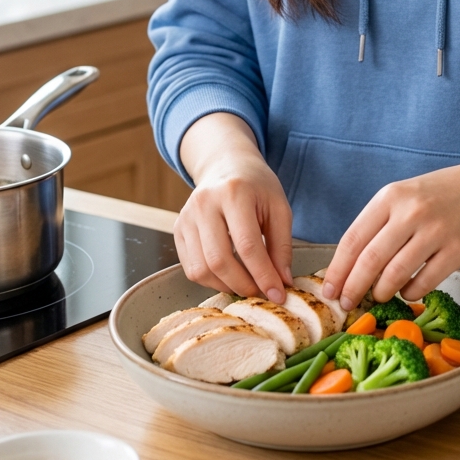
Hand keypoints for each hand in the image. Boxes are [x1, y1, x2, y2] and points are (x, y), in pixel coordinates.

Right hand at [174, 112, 292, 301]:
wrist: (225, 165)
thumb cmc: (256, 185)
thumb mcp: (279, 207)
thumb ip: (282, 245)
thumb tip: (282, 283)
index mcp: (234, 192)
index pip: (248, 245)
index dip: (264, 275)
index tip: (278, 295)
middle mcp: (204, 203)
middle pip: (220, 260)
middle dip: (244, 285)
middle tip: (262, 294)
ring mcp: (186, 217)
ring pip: (201, 269)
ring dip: (227, 286)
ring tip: (247, 285)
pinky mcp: (178, 229)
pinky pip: (191, 268)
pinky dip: (211, 281)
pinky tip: (229, 276)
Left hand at [323, 158, 459, 310]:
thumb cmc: (436, 196)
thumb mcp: (403, 196)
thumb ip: (378, 225)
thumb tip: (348, 266)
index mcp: (391, 196)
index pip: (353, 238)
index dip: (338, 269)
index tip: (328, 290)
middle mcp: (411, 212)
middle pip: (371, 259)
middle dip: (353, 287)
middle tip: (346, 303)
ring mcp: (435, 231)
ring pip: (396, 273)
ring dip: (381, 292)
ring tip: (378, 296)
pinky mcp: (457, 250)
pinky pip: (425, 282)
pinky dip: (411, 293)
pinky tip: (407, 291)